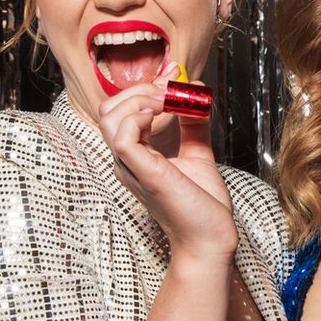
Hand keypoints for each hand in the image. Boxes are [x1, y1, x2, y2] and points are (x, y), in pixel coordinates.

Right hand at [98, 80, 237, 259]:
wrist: (211, 238)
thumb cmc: (202, 205)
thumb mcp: (198, 152)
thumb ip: (194, 123)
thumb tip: (194, 91)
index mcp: (136, 155)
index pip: (120, 110)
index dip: (144, 88)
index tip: (174, 82)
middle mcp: (127, 160)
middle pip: (109, 109)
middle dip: (140, 88)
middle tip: (172, 91)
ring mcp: (132, 167)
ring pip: (109, 118)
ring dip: (140, 98)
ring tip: (168, 101)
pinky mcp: (145, 174)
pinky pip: (123, 137)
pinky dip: (141, 117)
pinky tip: (164, 114)